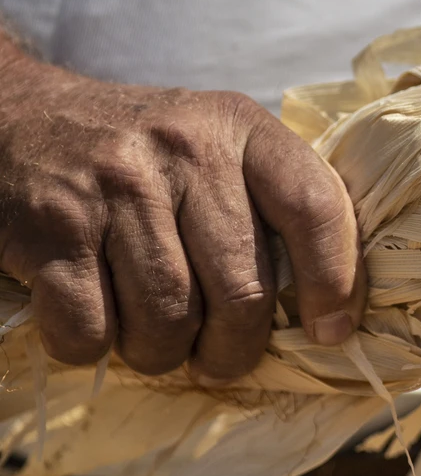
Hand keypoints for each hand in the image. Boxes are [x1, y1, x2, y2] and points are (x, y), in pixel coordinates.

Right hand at [0, 51, 366, 380]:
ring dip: (161, 353)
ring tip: (154, 341)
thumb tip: (333, 310)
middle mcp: (184, 147)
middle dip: (235, 349)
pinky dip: (91, 349)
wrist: (11, 115)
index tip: (330, 332)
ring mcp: (114, 184)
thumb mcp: (216, 148)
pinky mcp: (50, 226)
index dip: (334, 282)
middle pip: (242, 288)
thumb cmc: (140, 157)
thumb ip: (272, 205)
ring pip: (169, 318)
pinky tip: (93, 325)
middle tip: (220, 360)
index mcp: (240, 128)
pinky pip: (90, 329)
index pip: (314, 207)